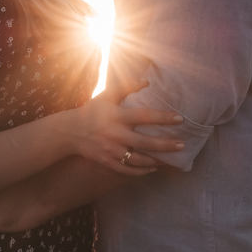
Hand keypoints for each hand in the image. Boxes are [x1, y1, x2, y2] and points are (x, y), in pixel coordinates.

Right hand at [66, 83, 185, 174]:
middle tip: (182, 145)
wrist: (69, 132)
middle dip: (165, 145)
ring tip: (170, 160)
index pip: (144, 116)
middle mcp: (115, 134)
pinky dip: (142, 171)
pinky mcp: (107, 162)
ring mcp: (111, 151)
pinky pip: (128, 170)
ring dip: (156, 161)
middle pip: (145, 142)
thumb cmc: (91, 111)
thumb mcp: (106, 96)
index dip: (162, 117)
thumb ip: (126, 86)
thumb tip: (147, 80)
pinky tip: (153, 168)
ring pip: (138, 160)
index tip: (180, 118)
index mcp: (116, 116)